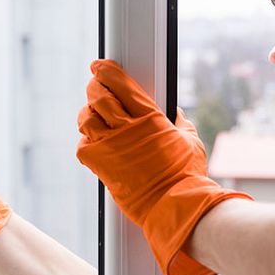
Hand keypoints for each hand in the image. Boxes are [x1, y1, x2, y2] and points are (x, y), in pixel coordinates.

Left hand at [77, 59, 252, 274]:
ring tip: (93, 113)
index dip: (106, 71)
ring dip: (88, 112)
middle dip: (95, 87)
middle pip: (99, 96)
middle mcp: (127, 129)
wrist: (174, 207)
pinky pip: (84, 146)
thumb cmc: (187, 177)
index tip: (100, 67)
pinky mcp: (101, 166)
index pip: (121, 84)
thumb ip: (180, 124)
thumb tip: (176, 114)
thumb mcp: (191, 142)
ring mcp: (111, 148)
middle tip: (96, 86)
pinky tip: (96, 142)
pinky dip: (87, 142)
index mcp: (151, 118)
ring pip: (86, 118)